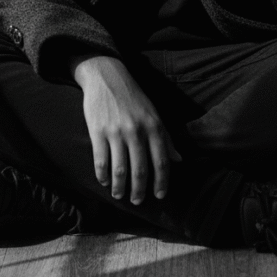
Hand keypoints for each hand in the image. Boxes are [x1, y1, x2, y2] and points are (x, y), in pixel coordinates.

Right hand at [72, 55, 181, 204]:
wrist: (107, 75)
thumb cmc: (133, 96)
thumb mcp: (154, 113)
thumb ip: (166, 137)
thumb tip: (179, 160)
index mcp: (154, 126)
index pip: (162, 162)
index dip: (162, 182)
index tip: (159, 196)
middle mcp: (137, 130)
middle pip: (140, 170)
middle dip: (140, 191)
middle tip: (138, 201)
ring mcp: (116, 131)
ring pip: (120, 170)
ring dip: (120, 188)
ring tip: (120, 195)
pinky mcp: (97, 131)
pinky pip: (101, 161)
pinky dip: (103, 176)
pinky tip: (105, 181)